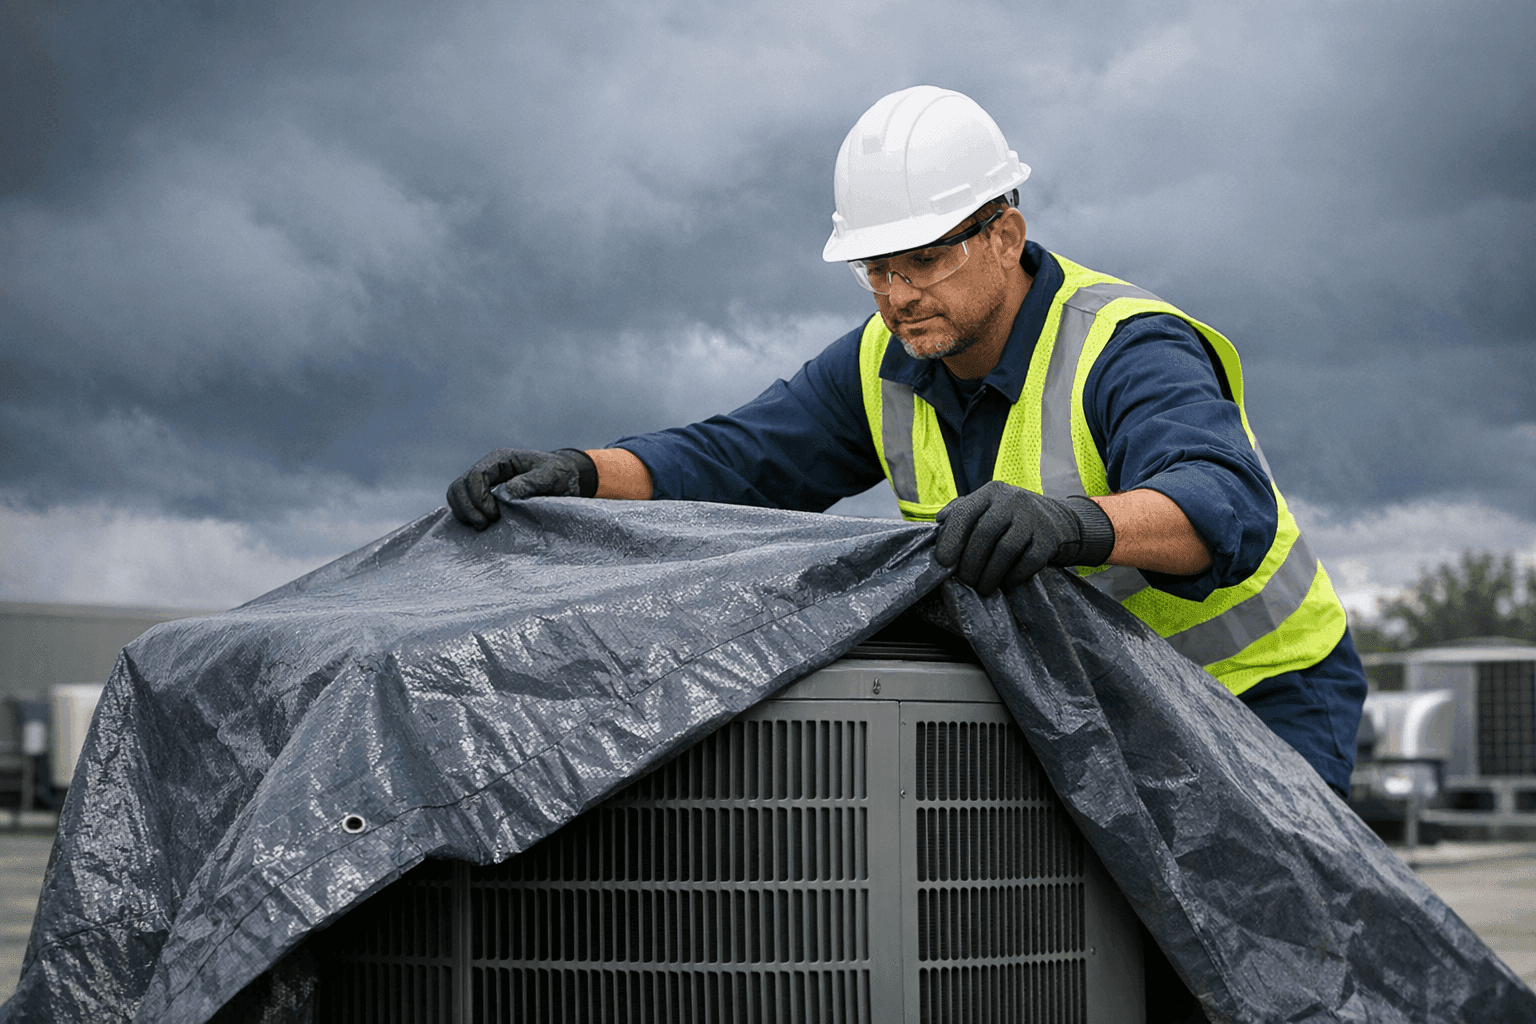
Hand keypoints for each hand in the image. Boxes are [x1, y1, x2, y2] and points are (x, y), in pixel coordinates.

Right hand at [446, 448, 597, 529]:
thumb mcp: (551, 476)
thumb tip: (508, 492)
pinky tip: (480, 526)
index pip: (475, 475)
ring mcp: (483, 483)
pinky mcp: (483, 497)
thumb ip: (532, 482)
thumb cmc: (558, 474)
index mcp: (500, 460)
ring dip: (464, 513)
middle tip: (484, 525)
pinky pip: (464, 505)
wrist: (563, 480)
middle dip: (468, 507)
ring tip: (482, 526)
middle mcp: (487, 470)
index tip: (493, 514)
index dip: (478, 496)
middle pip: (460, 486)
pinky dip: (466, 516)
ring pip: (457, 495)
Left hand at [933, 481, 1114, 595]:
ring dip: (990, 574)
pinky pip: (1029, 561)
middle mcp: (1012, 500)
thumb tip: (938, 521)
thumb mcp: (988, 506)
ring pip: (1006, 549)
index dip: (951, 539)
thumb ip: (962, 511)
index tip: (943, 562)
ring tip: (982, 588)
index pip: (965, 513)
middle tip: (965, 581)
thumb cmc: (1012, 518)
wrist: (1059, 521)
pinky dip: (1014, 576)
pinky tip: (1006, 583)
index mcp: (991, 492)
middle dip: (970, 562)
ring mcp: (1033, 518)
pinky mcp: (1049, 538)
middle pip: (984, 533)